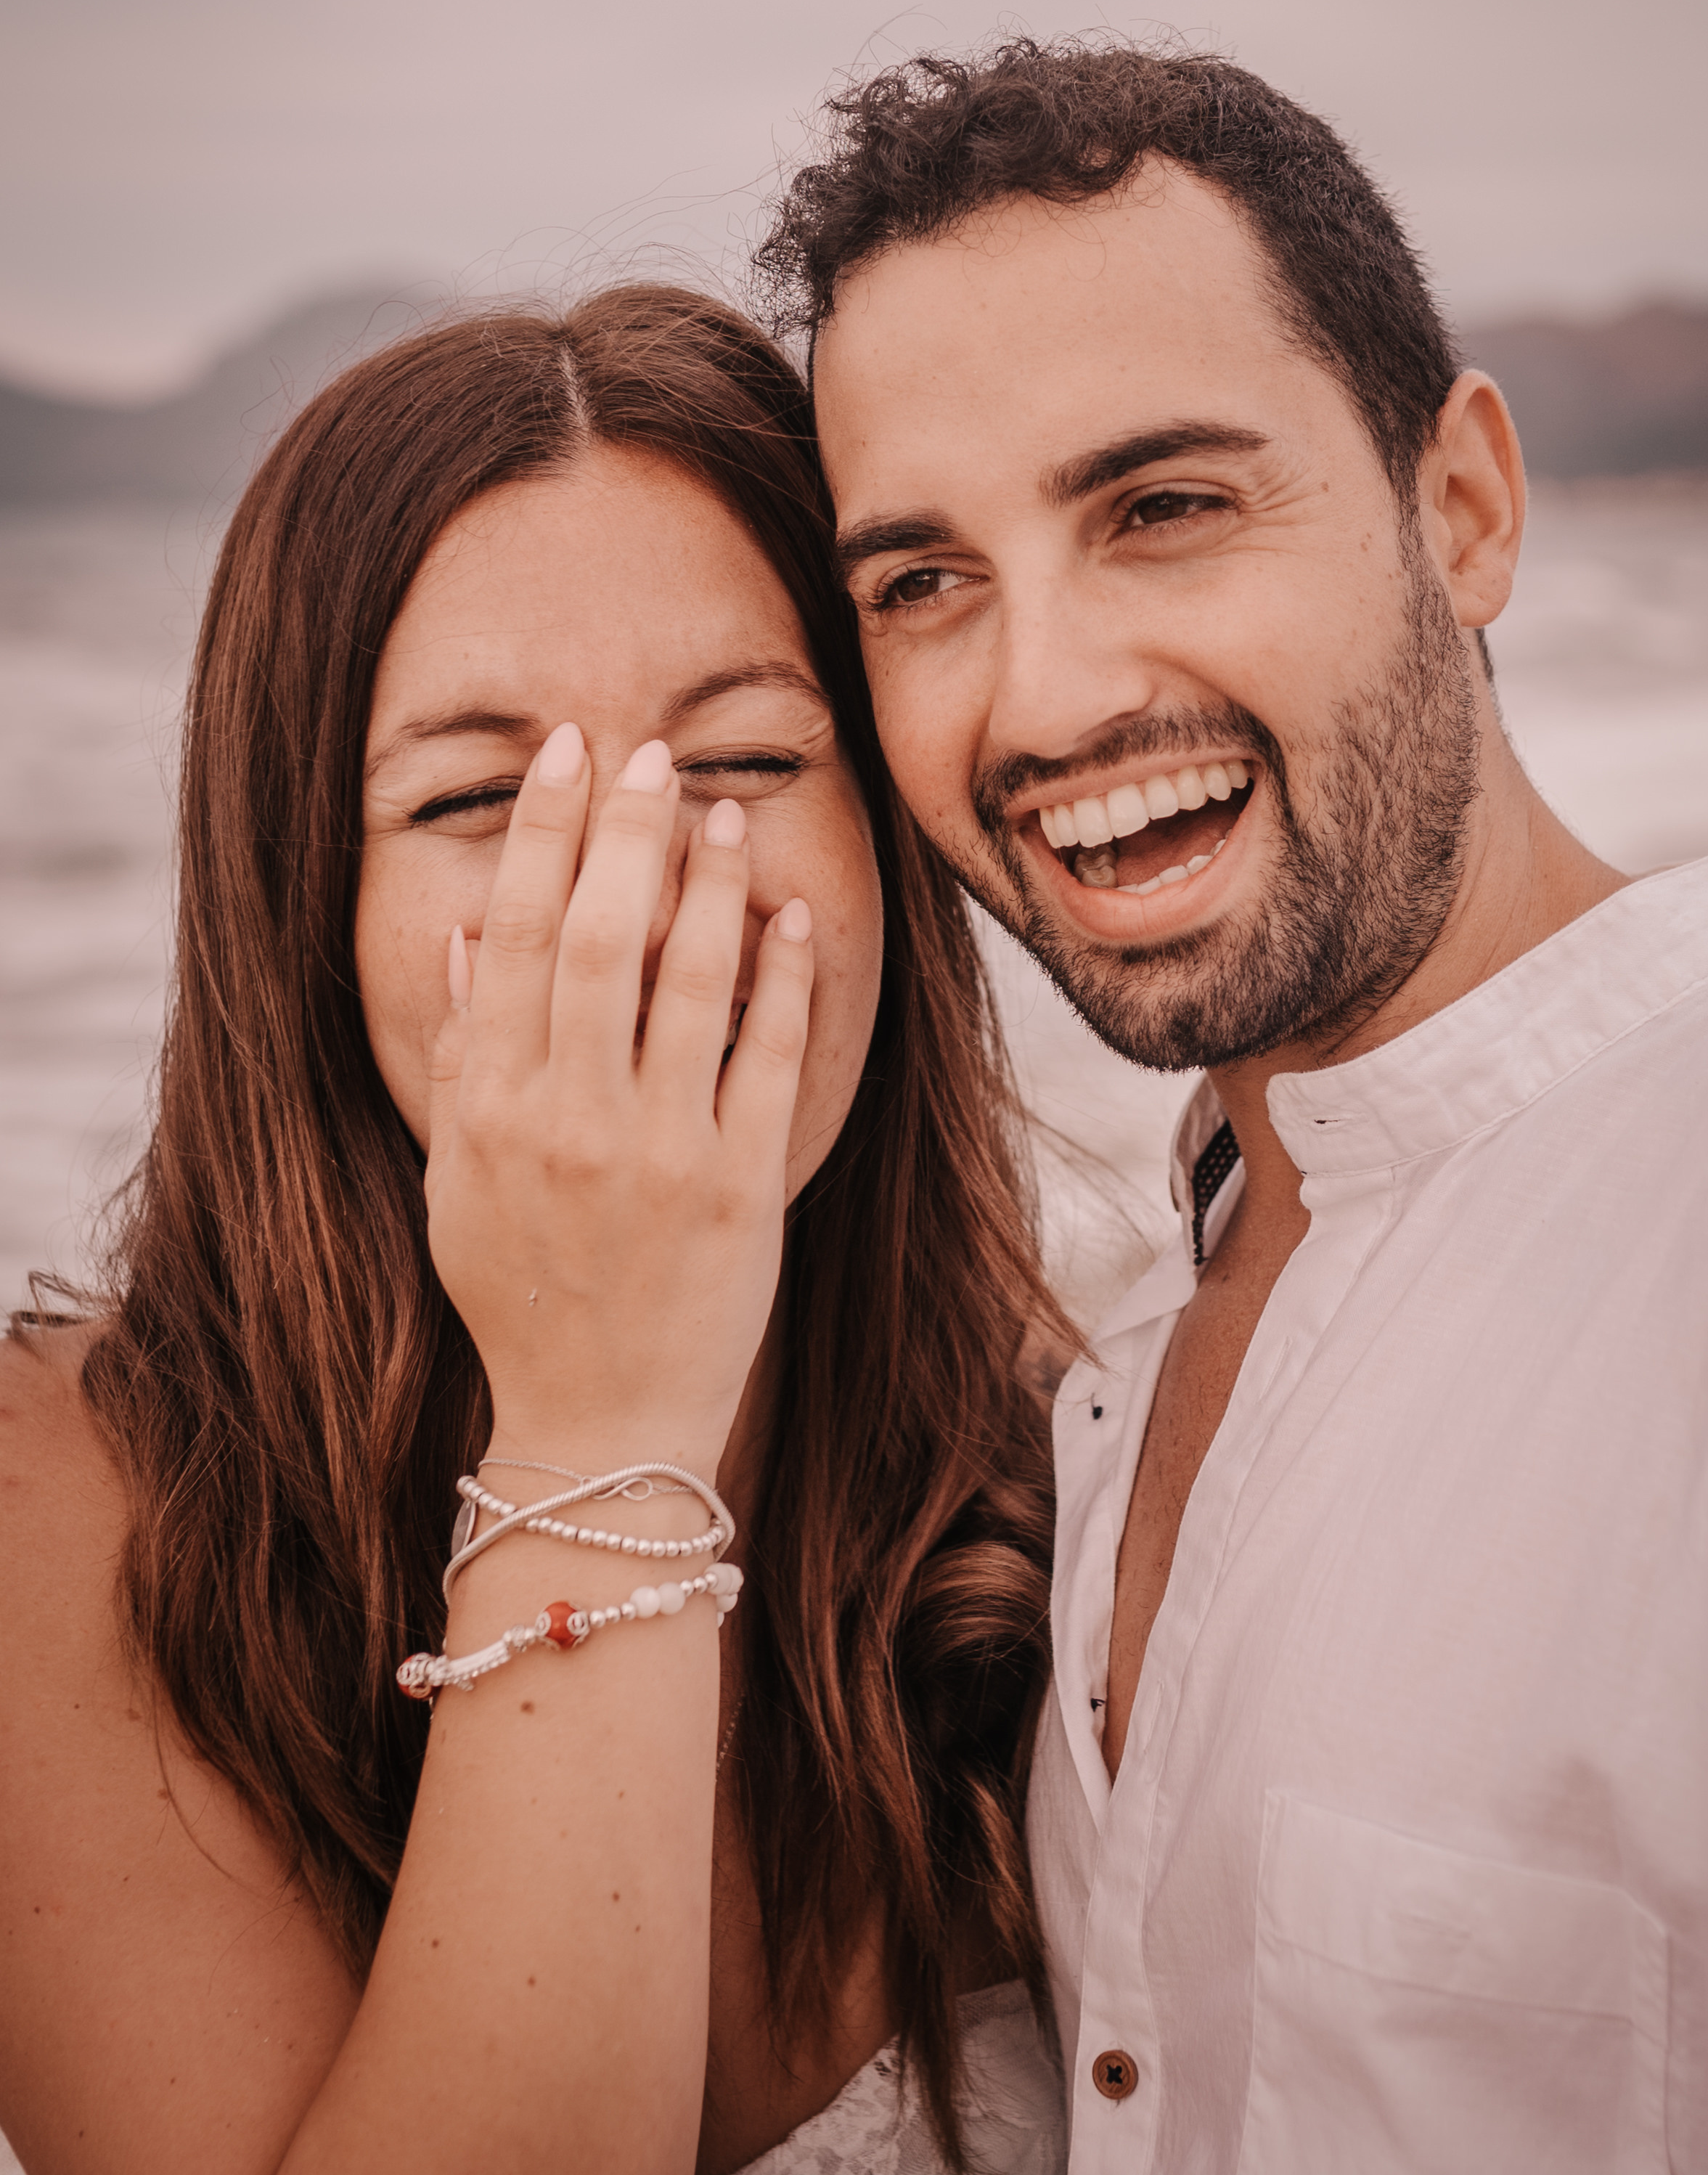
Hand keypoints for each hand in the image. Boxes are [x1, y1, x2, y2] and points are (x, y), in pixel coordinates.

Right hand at [423, 724, 814, 1477]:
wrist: (600, 1420)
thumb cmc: (521, 1294)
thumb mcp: (455, 1182)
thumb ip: (460, 1056)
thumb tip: (467, 936)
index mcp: (493, 1108)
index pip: (515, 936)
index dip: (542, 833)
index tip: (568, 757)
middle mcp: (570, 1119)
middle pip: (599, 936)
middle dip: (625, 831)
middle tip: (650, 754)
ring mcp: (660, 1151)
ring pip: (688, 981)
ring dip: (709, 883)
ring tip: (725, 811)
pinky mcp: (743, 1187)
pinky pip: (770, 1056)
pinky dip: (783, 977)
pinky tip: (790, 914)